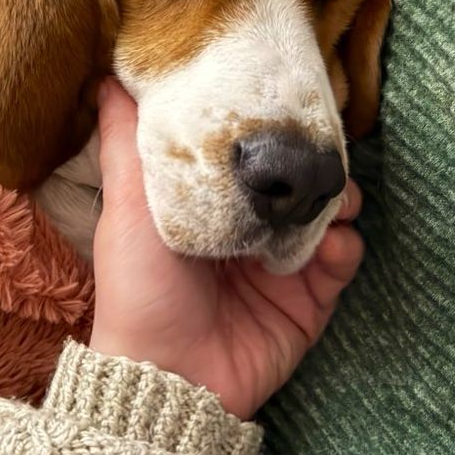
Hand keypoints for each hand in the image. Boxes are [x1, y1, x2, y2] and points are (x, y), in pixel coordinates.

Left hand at [89, 78, 363, 419]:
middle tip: (317, 155)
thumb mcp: (127, 206)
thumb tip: (109, 79)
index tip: (285, 108)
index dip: (272, 134)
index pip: (253, 158)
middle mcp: (251, 231)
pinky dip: (344, 246)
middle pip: (297, 181)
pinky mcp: (310, 300)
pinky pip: (343, 260)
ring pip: (329, 213)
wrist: (167, 376)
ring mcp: (284, 265)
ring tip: (331, 199)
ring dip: (337, 199)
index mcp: (213, 207)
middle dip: (313, 164)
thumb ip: (125, 143)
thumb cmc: (140, 287)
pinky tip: (330, 244)